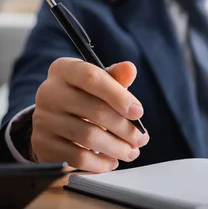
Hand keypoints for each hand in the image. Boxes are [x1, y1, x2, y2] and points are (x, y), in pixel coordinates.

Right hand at [31, 58, 148, 172]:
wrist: (55, 118)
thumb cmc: (85, 95)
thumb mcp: (100, 82)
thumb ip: (116, 77)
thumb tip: (130, 69)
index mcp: (65, 70)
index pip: (92, 78)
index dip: (119, 96)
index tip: (138, 112)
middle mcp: (49, 92)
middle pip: (94, 111)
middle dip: (124, 128)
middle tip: (141, 139)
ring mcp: (43, 119)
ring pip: (87, 136)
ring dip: (115, 147)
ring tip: (132, 152)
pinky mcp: (43, 143)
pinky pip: (75, 157)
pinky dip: (99, 162)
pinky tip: (112, 162)